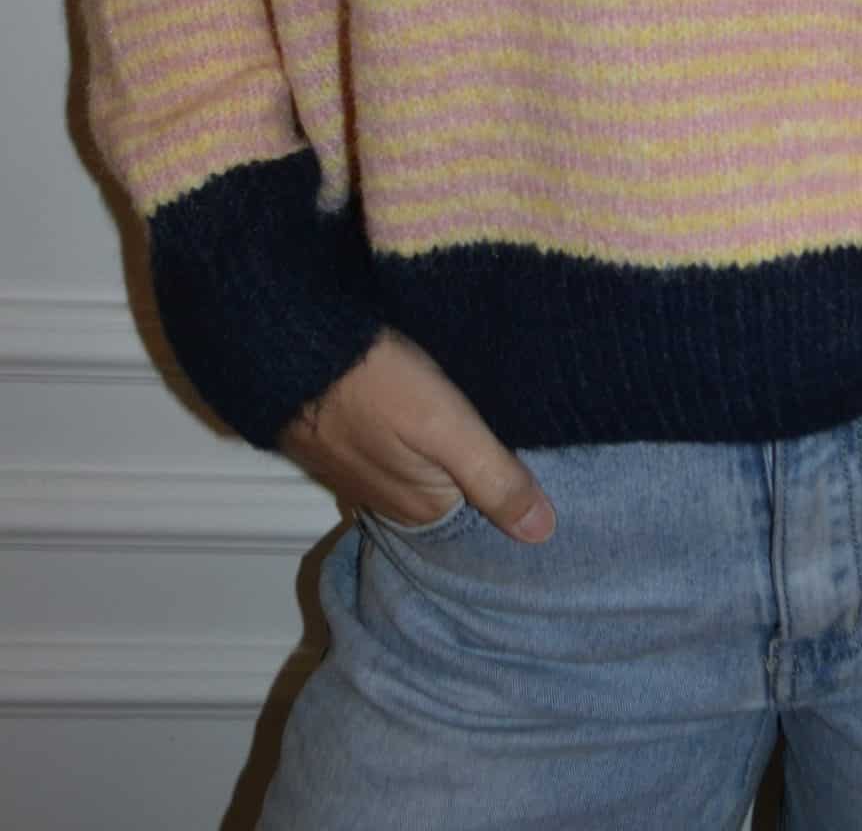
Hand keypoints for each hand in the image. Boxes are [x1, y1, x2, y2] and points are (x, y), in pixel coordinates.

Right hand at [277, 327, 555, 541]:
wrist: (294, 346)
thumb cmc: (374, 381)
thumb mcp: (446, 426)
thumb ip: (493, 477)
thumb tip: (542, 532)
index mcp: (424, 508)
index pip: (487, 514)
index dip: (516, 488)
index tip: (549, 463)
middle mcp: (393, 505)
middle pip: (457, 495)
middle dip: (486, 472)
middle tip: (528, 434)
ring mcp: (366, 478)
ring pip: (429, 474)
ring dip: (453, 455)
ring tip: (490, 420)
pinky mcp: (350, 448)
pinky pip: (401, 455)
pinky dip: (422, 442)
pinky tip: (436, 416)